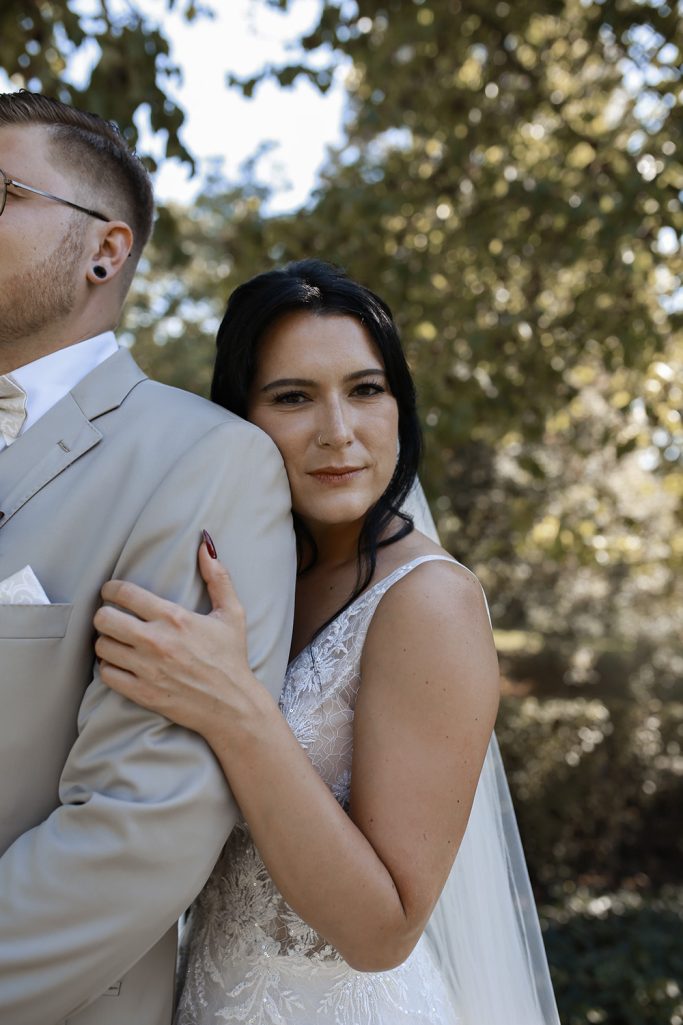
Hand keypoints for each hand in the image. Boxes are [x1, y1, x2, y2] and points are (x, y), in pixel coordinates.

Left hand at [94, 539, 261, 742]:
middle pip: (104, 618)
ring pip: (102, 646)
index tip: (112, 592)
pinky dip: (109, 667)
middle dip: (105, 614)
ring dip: (106, 641)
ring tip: (117, 641)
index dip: (112, 589)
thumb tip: (205, 544)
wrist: (232, 705)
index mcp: (174, 618)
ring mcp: (146, 669)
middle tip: (113, 617)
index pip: (124, 593)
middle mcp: (156, 642)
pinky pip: (106, 674)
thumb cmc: (231, 657)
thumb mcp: (232, 613)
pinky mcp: (141, 693)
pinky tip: (121, 664)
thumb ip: (217, 577)